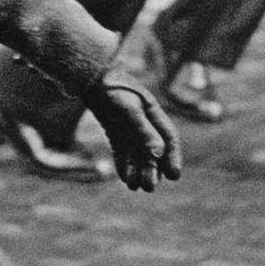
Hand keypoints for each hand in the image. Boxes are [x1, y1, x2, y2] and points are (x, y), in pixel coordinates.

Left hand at [83, 70, 182, 192]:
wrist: (90, 77)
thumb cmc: (112, 90)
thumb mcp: (128, 110)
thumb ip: (143, 131)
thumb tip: (157, 153)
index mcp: (154, 113)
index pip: (169, 138)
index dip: (172, 157)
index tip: (174, 176)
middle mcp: (144, 121)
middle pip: (153, 150)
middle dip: (153, 169)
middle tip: (150, 188)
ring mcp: (128, 126)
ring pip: (137, 153)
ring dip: (138, 169)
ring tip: (135, 187)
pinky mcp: (115, 130)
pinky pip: (122, 150)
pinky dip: (124, 164)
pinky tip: (125, 178)